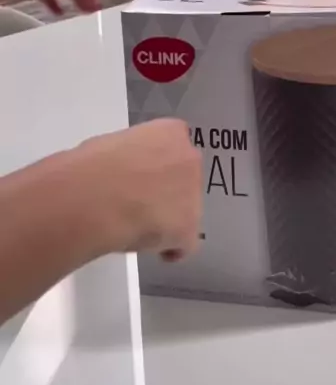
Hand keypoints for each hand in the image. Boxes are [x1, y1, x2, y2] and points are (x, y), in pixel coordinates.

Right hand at [71, 119, 201, 260]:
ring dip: (169, 218)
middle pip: (184, 177)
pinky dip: (171, 249)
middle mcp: (189, 158)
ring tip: (139, 228)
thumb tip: (120, 171)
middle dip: (168, 190)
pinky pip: (185, 243)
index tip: (141, 175)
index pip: (174, 146)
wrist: (97, 196)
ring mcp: (193, 193)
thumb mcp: (111, 145)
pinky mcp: (189, 228)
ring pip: (186, 209)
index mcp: (170, 132)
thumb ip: (129, 155)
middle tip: (140, 203)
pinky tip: (155, 252)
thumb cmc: (92, 165)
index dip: (158, 165)